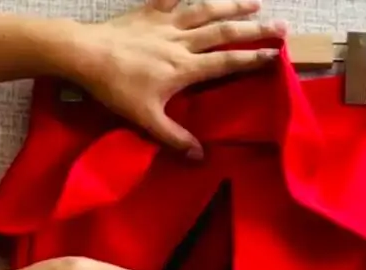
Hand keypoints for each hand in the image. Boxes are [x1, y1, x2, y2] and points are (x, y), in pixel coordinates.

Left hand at [45, 0, 286, 156]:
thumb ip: (174, 138)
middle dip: (254, 29)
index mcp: (184, 68)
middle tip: (280, 27)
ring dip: (232, 4)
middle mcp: (181, 41)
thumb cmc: (115, 89)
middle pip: (224, 32)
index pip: (227, 63)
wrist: (84, 55)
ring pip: (205, 9)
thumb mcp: (146, 119)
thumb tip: (200, 157)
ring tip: (254, 1)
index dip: (253, 59)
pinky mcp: (149, 11)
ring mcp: (165, 22)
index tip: (277, 55)